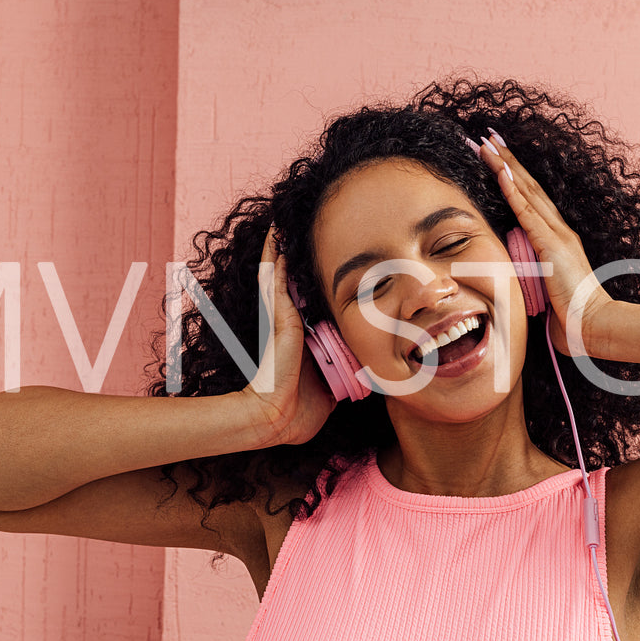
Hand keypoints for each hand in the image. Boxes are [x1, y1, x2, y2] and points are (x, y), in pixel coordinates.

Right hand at [237, 222, 337, 446]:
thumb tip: (363, 372)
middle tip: (297, 231)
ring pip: (280, 273)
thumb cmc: (300, 409)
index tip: (325, 264)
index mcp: (302, 338)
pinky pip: (275, 278)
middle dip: (295, 258)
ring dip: (282, 248)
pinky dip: (276, 255)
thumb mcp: (331, 386)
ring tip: (284, 222)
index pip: (309, 303)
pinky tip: (278, 233)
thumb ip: (343, 373)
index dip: (314, 284)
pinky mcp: (278, 316)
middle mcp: (288, 323)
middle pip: (291, 282)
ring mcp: (281, 317)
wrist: (277, 418)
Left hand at [473, 129, 617, 354]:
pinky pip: (528, 213)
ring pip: (527, 192)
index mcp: (557, 239)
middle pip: (528, 187)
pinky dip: (514, 192)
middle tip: (487, 137)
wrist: (594, 326)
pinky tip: (501, 173)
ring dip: (505, 167)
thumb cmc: (572, 316)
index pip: (531, 199)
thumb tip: (516, 276)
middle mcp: (559, 230)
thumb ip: (533, 276)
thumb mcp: (546, 290)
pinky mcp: (553, 246)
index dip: (513, 176)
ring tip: (487, 144)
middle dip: (507, 160)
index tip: (496, 156)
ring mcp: (557, 235)